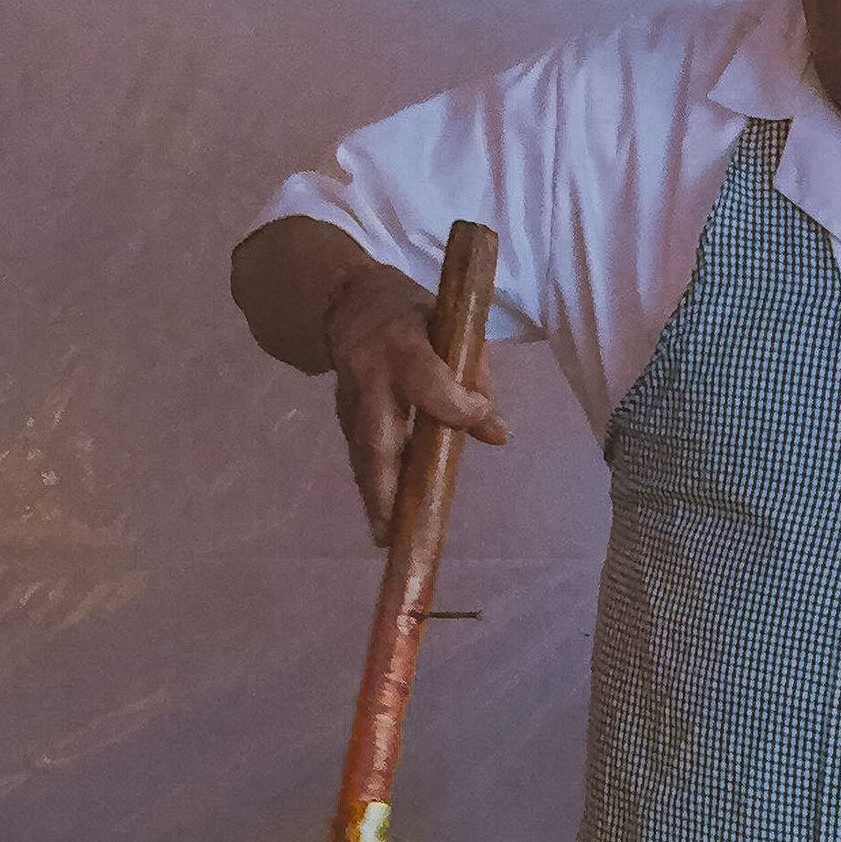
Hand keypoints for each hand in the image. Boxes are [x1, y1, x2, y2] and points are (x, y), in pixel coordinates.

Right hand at [320, 257, 507, 542]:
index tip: (480, 418)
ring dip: (377, 498)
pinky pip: (360, 455)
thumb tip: (498, 435)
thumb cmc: (416, 316)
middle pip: (376, 438)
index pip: (426, 381)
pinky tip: (389, 517)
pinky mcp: (342, 415)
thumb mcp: (452, 327)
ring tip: (390, 539)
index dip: (454, 404)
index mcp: (401, 345)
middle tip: (396, 532)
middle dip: (387, 488)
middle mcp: (368, 375)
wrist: (349, 303)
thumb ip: (476, 377)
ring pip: (362, 455)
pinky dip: (375, 487)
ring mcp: (349, 398)